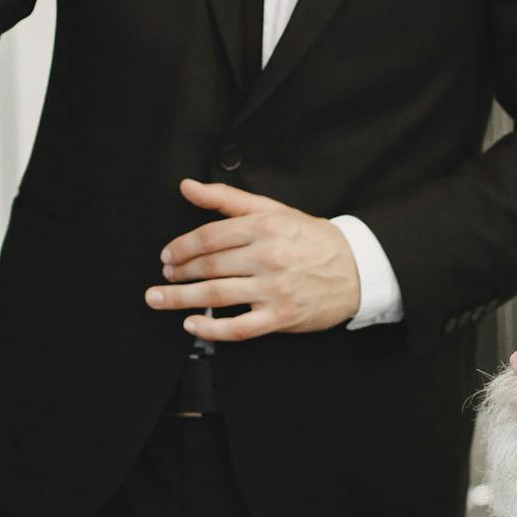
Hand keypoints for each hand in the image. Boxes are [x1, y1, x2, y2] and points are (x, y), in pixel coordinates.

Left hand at [147, 181, 360, 340]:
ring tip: (158, 299)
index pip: (209, 236)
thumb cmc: (312, 239)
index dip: (181, 247)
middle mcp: (268, 257)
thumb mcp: (274, 210)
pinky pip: (238, 328)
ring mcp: (274, 289)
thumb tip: (187, 186)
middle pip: (208, 266)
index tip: (166, 255)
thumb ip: (228, 199)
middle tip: (162, 276)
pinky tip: (192, 325)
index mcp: (265, 227)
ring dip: (180, 299)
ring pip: (215, 295)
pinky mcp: (281, 317)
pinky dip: (210, 329)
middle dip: (177, 273)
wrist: (357, 269)